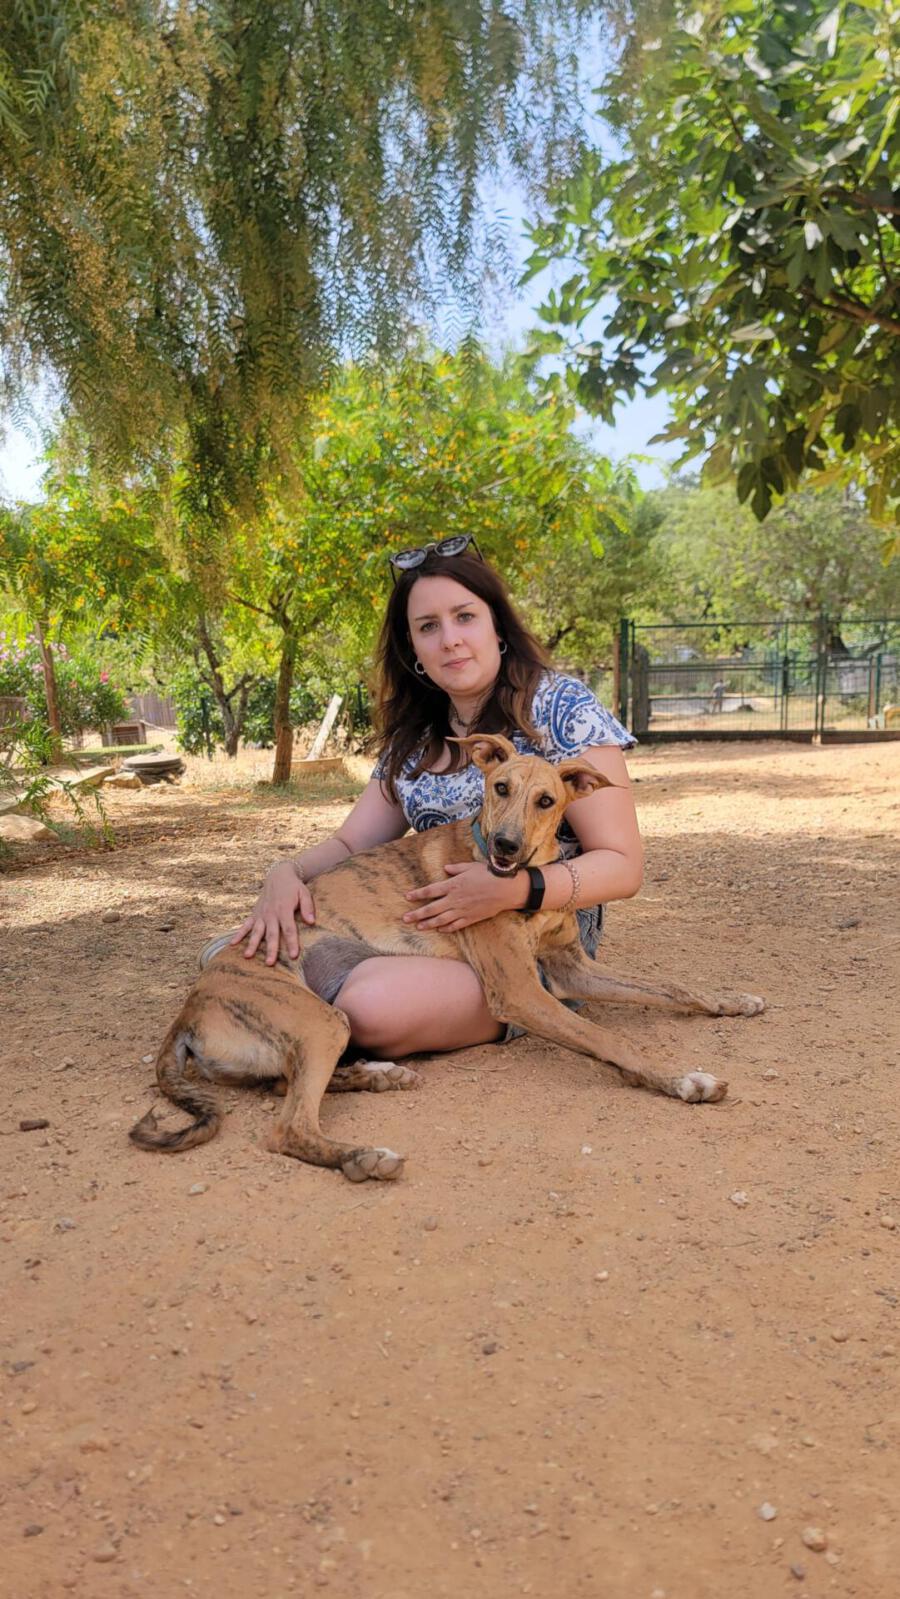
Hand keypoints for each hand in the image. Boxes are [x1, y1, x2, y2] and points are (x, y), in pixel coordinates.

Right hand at [229, 861, 315, 964]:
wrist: (278, 875)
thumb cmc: (294, 886)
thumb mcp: (304, 893)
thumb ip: (308, 907)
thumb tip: (312, 922)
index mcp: (284, 909)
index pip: (289, 929)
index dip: (292, 943)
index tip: (293, 955)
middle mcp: (271, 913)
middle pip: (271, 934)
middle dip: (270, 949)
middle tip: (269, 963)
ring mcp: (261, 914)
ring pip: (256, 932)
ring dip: (251, 944)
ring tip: (247, 956)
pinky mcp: (255, 914)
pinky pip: (246, 925)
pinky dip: (239, 934)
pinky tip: (232, 944)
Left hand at [403, 860, 524, 932]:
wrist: (506, 889)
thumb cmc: (489, 874)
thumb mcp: (471, 866)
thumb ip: (456, 868)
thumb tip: (445, 868)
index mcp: (453, 885)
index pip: (430, 891)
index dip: (418, 894)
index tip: (407, 897)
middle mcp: (455, 899)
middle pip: (431, 908)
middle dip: (417, 914)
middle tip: (405, 918)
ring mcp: (462, 910)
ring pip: (441, 920)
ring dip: (428, 924)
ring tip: (418, 926)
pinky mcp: (471, 918)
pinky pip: (456, 925)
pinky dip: (447, 928)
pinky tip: (440, 930)